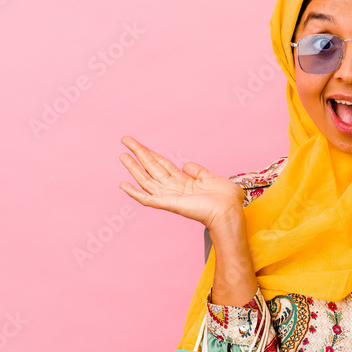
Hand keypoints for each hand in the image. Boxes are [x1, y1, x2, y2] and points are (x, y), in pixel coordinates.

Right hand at [118, 135, 244, 229]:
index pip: (162, 164)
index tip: (138, 144)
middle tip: (124, 139)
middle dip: (138, 153)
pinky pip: (147, 199)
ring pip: (146, 180)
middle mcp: (174, 188)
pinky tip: (123, 185)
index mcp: (183, 181)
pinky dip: (134, 193)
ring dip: (133, 168)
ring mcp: (170, 196)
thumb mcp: (210, 177)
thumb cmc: (225, 198)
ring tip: (122, 155)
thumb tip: (185, 165)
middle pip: (151, 167)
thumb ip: (197, 170)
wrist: (230, 211)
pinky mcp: (169, 204)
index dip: (150, 153)